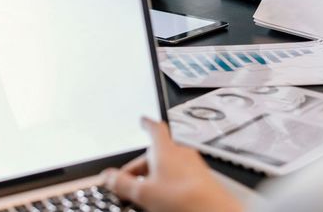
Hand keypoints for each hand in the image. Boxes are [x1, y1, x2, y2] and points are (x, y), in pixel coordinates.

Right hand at [102, 118, 243, 211]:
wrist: (214, 211)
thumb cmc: (184, 198)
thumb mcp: (143, 193)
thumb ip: (123, 183)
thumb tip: (108, 176)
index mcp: (165, 149)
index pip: (154, 129)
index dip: (147, 124)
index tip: (142, 121)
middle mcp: (181, 153)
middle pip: (158, 153)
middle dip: (142, 166)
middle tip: (130, 181)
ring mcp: (194, 166)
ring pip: (169, 166)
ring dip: (156, 176)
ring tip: (147, 195)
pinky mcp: (202, 180)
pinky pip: (181, 176)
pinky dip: (169, 184)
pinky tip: (166, 199)